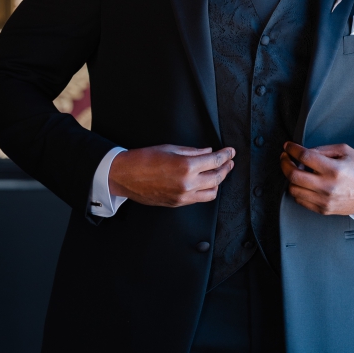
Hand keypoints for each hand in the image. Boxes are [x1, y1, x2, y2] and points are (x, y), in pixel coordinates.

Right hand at [108, 145, 235, 206]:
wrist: (122, 176)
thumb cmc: (143, 159)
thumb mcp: (170, 149)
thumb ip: (193, 152)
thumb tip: (208, 152)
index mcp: (186, 166)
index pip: (215, 161)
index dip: (226, 155)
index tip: (231, 152)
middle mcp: (187, 183)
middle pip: (217, 178)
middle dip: (226, 168)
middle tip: (229, 162)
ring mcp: (182, 196)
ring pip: (211, 192)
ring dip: (218, 182)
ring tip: (218, 173)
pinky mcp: (176, 203)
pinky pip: (198, 199)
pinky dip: (205, 190)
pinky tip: (204, 182)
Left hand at [280, 141, 353, 215]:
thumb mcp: (346, 151)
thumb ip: (323, 150)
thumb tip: (303, 152)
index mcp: (334, 169)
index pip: (305, 157)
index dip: (292, 149)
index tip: (288, 146)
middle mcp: (327, 186)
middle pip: (293, 175)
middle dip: (284, 163)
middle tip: (285, 157)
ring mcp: (324, 200)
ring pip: (293, 189)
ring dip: (290, 178)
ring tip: (296, 171)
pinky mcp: (323, 209)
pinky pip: (300, 200)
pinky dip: (298, 190)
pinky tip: (303, 183)